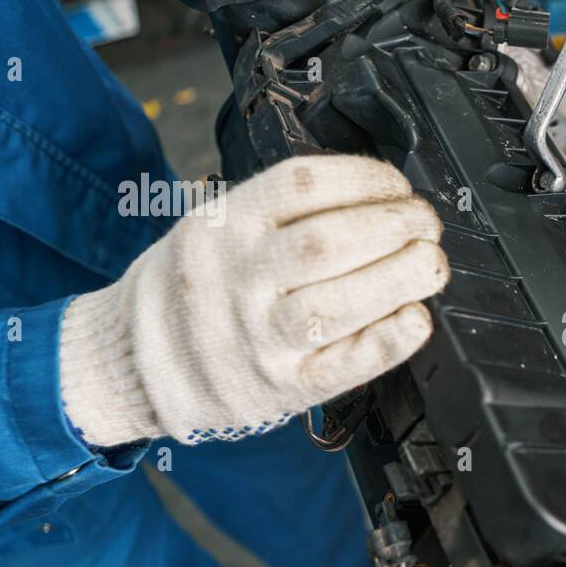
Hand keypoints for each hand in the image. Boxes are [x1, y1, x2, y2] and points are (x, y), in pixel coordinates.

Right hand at [59, 155, 448, 445]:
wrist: (136, 362)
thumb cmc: (195, 286)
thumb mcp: (216, 226)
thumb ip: (281, 211)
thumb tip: (378, 197)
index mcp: (223, 226)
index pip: (303, 186)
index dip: (366, 179)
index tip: (399, 187)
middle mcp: (238, 279)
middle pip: (328, 243)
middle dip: (396, 226)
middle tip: (425, 226)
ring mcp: (258, 338)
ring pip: (338, 303)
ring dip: (401, 278)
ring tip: (429, 265)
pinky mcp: (282, 387)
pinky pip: (343, 366)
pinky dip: (388, 342)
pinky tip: (415, 320)